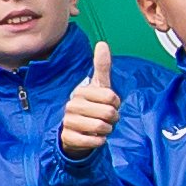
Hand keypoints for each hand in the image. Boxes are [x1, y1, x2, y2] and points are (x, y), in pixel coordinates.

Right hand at [58, 40, 120, 158]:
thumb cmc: (91, 107)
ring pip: (101, 127)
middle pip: (108, 113)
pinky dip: (100, 141)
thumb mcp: (98, 87)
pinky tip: (95, 137)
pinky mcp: (69, 138)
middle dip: (113, 119)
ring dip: (107, 130)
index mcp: (80, 92)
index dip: (116, 103)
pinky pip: (94, 141)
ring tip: (101, 128)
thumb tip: (102, 43)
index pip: (111, 97)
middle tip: (107, 119)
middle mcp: (72, 105)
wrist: (75, 132)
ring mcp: (68, 122)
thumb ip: (101, 66)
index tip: (110, 105)